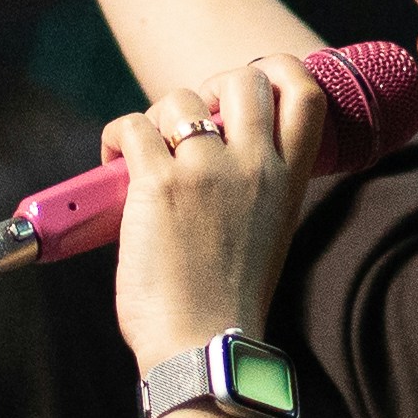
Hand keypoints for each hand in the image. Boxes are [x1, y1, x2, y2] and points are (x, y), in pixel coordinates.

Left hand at [103, 53, 339, 361]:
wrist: (204, 347)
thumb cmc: (227, 303)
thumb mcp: (268, 234)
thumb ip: (254, 187)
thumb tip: (208, 148)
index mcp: (288, 180)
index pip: (306, 92)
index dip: (277, 70)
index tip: (247, 87)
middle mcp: (255, 166)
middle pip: (243, 77)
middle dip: (209, 85)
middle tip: (187, 122)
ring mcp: (208, 171)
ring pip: (178, 98)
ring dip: (154, 118)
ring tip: (143, 155)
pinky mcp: (159, 185)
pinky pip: (132, 127)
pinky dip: (115, 137)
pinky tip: (112, 162)